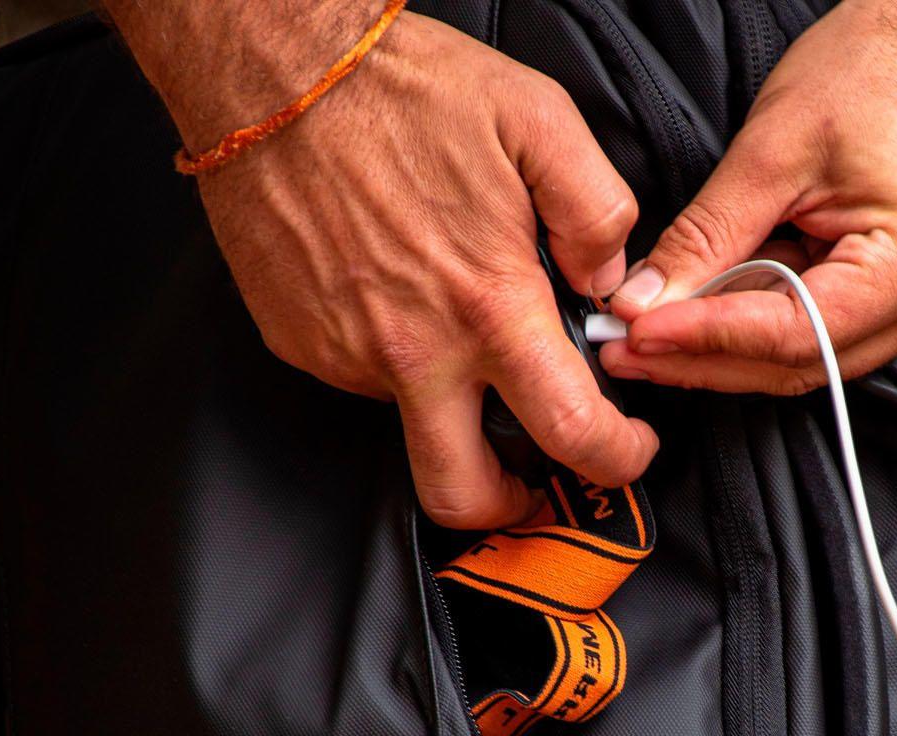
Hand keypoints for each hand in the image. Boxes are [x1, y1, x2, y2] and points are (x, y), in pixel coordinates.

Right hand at [107, 0, 657, 528]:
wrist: (268, 67)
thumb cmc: (403, 88)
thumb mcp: (539, 120)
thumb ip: (598, 211)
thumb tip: (608, 280)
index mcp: (489, 307)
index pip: (570, 433)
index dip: (616, 460)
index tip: (627, 448)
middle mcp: (415, 351)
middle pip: (463, 496)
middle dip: (508, 507)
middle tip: (531, 477)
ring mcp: (350, 356)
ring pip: (413, 427)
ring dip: (450, 407)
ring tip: (455, 329)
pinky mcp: (302, 343)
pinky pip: (363, 377)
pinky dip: (394, 355)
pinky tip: (397, 293)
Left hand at [601, 0, 896, 394]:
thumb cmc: (884, 68)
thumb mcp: (775, 147)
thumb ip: (707, 235)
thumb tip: (648, 301)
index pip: (795, 333)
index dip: (708, 340)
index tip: (640, 335)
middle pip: (800, 362)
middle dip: (705, 358)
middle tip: (630, 349)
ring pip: (807, 359)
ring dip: (727, 351)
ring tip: (656, 335)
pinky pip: (824, 335)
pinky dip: (761, 329)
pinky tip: (708, 318)